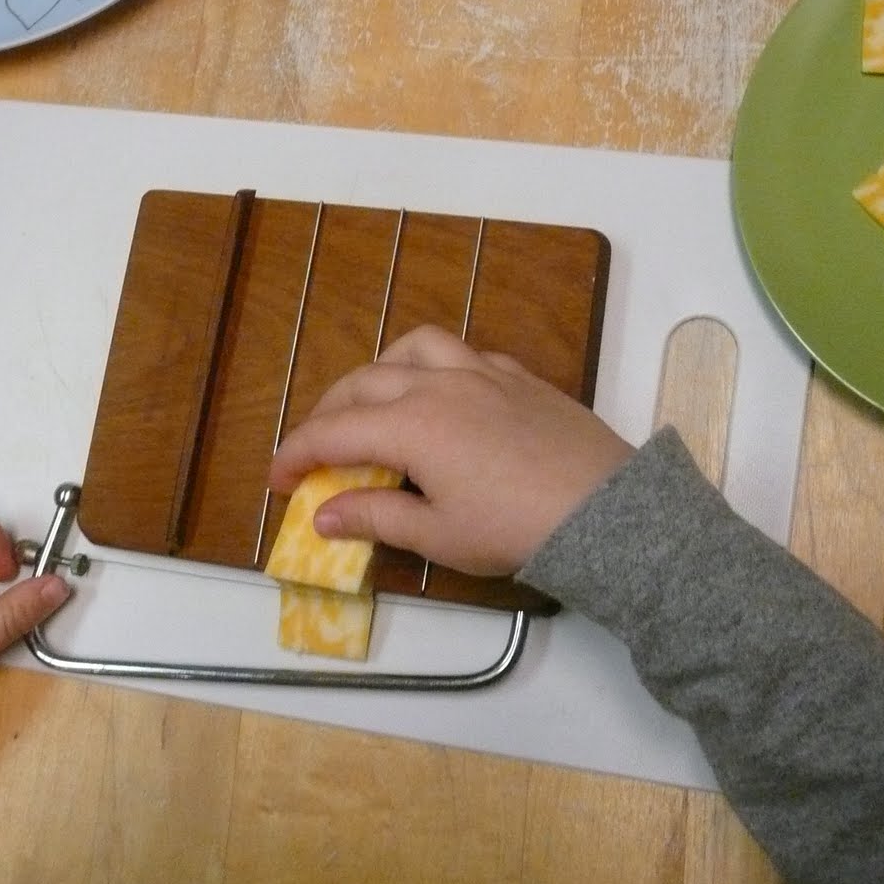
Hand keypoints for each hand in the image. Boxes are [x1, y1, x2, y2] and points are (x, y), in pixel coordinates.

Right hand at [268, 325, 634, 575]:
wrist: (605, 511)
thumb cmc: (516, 529)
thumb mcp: (437, 535)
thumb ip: (376, 516)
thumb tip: (322, 516)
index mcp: (412, 424)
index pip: (334, 432)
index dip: (297, 454)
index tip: (279, 481)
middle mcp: (441, 385)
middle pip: (365, 382)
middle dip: (329, 412)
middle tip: (316, 450)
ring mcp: (485, 374)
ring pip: (415, 348)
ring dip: (382, 369)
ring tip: (374, 401)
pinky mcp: (521, 378)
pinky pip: (465, 356)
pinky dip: (437, 369)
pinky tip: (443, 397)